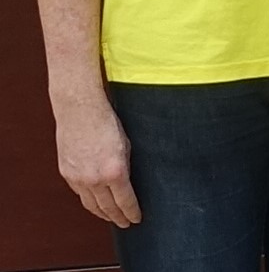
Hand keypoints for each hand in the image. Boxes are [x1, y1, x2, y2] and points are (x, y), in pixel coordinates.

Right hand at [54, 96, 139, 227]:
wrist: (80, 111)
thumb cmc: (107, 123)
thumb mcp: (126, 146)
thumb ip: (126, 167)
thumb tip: (127, 183)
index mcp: (115, 171)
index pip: (125, 201)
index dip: (132, 212)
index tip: (136, 219)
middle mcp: (95, 179)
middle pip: (107, 208)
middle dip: (118, 218)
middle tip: (125, 223)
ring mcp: (78, 178)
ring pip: (91, 205)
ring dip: (102, 214)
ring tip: (111, 218)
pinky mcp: (67, 174)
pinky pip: (80, 193)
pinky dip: (89, 201)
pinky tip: (95, 202)